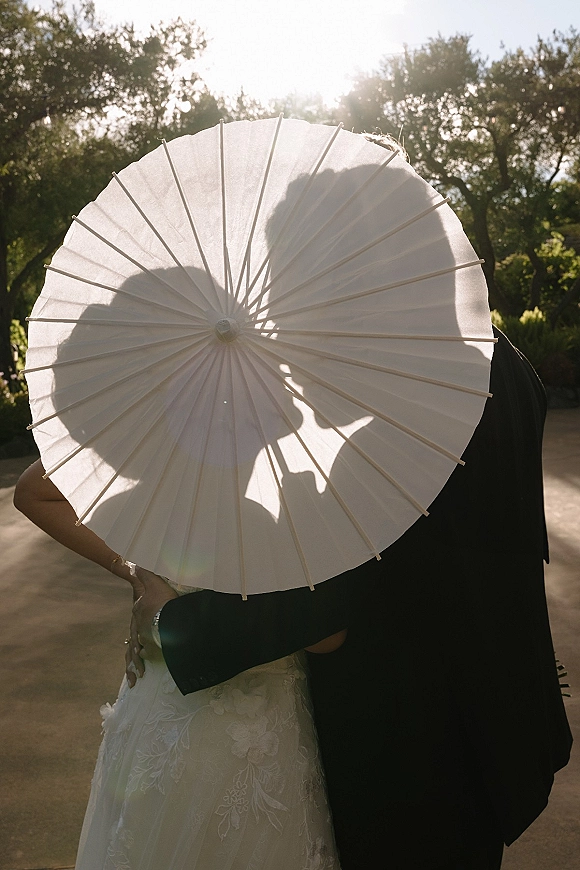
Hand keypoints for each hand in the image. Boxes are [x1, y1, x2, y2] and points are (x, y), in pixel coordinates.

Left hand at [125, 567, 178, 687]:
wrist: (170, 618)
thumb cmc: (163, 600)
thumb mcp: (154, 582)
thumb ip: (144, 573)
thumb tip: (132, 563)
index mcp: (139, 609)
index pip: (137, 613)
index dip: (139, 617)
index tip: (140, 622)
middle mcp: (138, 625)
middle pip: (133, 635)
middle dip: (134, 643)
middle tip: (134, 652)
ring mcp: (143, 638)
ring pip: (135, 649)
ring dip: (135, 661)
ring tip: (135, 673)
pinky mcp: (151, 649)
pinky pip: (145, 656)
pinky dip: (142, 662)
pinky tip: (142, 670)